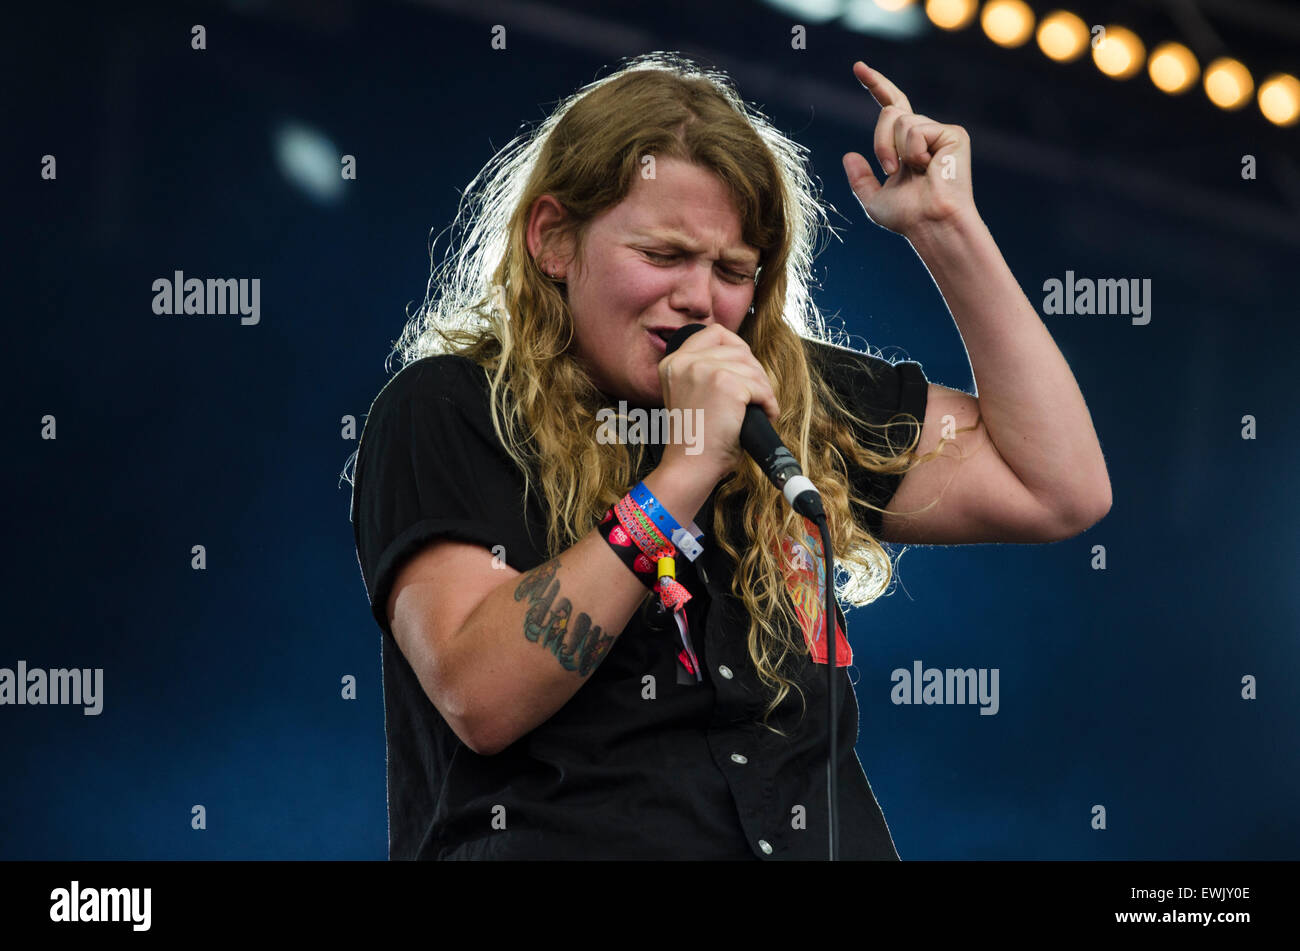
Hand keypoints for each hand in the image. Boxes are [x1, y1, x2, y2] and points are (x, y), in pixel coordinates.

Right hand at [656, 323, 779, 486]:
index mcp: (673, 362)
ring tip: (759, 409)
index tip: (745, 369)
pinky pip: (762, 387)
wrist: (690, 466)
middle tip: (756, 397)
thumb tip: (744, 360)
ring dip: (763, 390)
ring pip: (753, 368)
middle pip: (739, 349)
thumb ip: (704, 372)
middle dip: (755, 373)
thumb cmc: (695, 440)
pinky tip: (764, 416)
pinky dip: (769, 403)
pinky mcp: (726, 384)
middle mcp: (685, 361)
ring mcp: (705, 370)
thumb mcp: (689, 395)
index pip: (714, 333)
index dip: (737, 348)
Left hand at [841, 61, 976, 239]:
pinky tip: (928, 167)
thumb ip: (860, 179)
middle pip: (890, 111)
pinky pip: (916, 129)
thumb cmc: (908, 218)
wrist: (930, 223)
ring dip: (895, 149)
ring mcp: (940, 133)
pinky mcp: (953, 133)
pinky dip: (914, 151)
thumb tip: (848, 155)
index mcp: (907, 146)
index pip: (890, 106)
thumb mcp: (874, 200)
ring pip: (901, 119)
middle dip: (881, 141)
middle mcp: (924, 134)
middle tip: (890, 170)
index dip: (876, 85)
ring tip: (912, 172)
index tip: (858, 67)